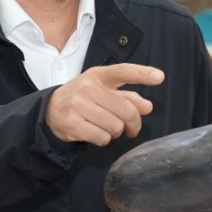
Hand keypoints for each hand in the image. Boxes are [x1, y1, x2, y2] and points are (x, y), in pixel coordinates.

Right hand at [45, 63, 164, 145]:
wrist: (51, 110)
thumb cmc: (84, 99)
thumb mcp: (104, 92)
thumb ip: (127, 97)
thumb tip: (147, 107)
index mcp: (98, 75)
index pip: (122, 71)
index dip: (142, 74)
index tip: (160, 77)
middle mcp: (87, 87)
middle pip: (126, 111)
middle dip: (133, 124)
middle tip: (131, 129)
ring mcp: (78, 105)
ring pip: (115, 127)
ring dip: (115, 133)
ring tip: (105, 127)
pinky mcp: (72, 124)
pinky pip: (102, 138)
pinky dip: (103, 140)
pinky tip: (95, 133)